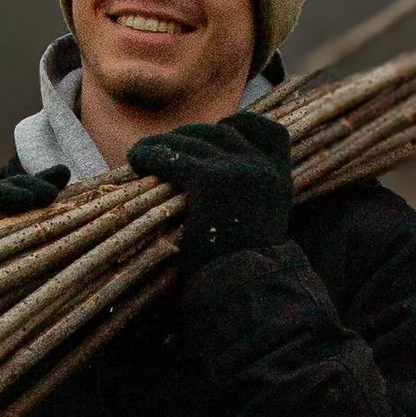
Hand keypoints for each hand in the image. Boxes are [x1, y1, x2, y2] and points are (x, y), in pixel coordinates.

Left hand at [126, 110, 293, 273]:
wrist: (246, 291)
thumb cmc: (243, 268)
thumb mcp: (260, 219)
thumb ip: (248, 192)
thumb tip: (212, 169)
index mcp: (280, 175)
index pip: (265, 128)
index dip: (238, 126)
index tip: (214, 133)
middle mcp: (263, 166)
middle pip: (219, 132)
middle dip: (190, 137)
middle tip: (165, 151)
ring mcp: (239, 169)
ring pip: (193, 140)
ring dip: (165, 144)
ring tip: (142, 154)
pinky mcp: (210, 180)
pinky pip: (172, 156)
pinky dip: (150, 154)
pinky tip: (136, 159)